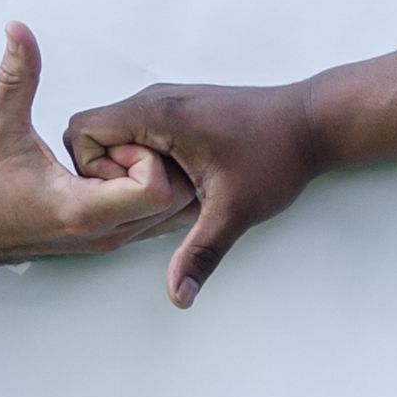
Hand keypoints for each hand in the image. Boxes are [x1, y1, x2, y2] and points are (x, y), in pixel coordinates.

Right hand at [0, 25, 191, 270]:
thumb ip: (15, 75)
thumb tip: (18, 29)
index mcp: (83, 210)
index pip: (155, 189)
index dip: (145, 155)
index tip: (114, 142)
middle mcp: (104, 233)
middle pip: (173, 200)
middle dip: (159, 161)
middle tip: (122, 142)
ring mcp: (108, 240)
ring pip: (168, 214)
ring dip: (157, 176)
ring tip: (121, 152)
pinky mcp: (106, 239)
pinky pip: (152, 219)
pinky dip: (149, 191)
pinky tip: (118, 167)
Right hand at [61, 80, 323, 307]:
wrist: (314, 122)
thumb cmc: (276, 155)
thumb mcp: (234, 210)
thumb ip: (200, 253)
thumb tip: (178, 296)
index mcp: (157, 113)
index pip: (81, 131)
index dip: (93, 172)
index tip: (133, 194)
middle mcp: (156, 100)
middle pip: (94, 135)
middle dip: (111, 176)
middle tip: (154, 200)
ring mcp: (169, 102)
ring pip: (119, 137)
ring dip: (133, 169)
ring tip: (176, 193)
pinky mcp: (182, 110)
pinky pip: (142, 134)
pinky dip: (150, 159)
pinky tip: (186, 183)